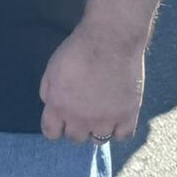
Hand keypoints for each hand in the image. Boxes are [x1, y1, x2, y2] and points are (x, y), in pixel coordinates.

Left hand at [39, 25, 145, 144]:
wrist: (111, 38)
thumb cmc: (79, 48)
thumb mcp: (52, 68)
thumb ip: (48, 91)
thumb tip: (50, 105)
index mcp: (58, 106)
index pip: (51, 133)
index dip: (56, 126)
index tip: (62, 119)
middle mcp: (80, 118)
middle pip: (75, 138)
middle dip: (77, 126)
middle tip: (84, 111)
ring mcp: (105, 119)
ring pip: (98, 139)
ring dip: (98, 128)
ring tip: (102, 112)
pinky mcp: (127, 115)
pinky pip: (122, 136)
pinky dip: (119, 129)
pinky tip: (117, 116)